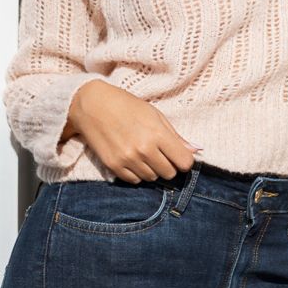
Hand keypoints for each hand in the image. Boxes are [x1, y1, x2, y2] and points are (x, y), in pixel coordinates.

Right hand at [62, 80, 200, 182]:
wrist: (93, 106)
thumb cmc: (127, 106)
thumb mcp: (155, 115)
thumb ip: (175, 136)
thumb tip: (195, 150)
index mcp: (157, 134)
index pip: (184, 162)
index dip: (184, 160)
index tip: (179, 155)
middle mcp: (143, 150)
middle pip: (169, 173)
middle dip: (169, 165)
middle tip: (161, 153)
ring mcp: (127, 160)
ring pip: (152, 178)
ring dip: (152, 169)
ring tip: (144, 153)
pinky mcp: (113, 166)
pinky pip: (134, 181)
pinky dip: (137, 173)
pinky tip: (133, 159)